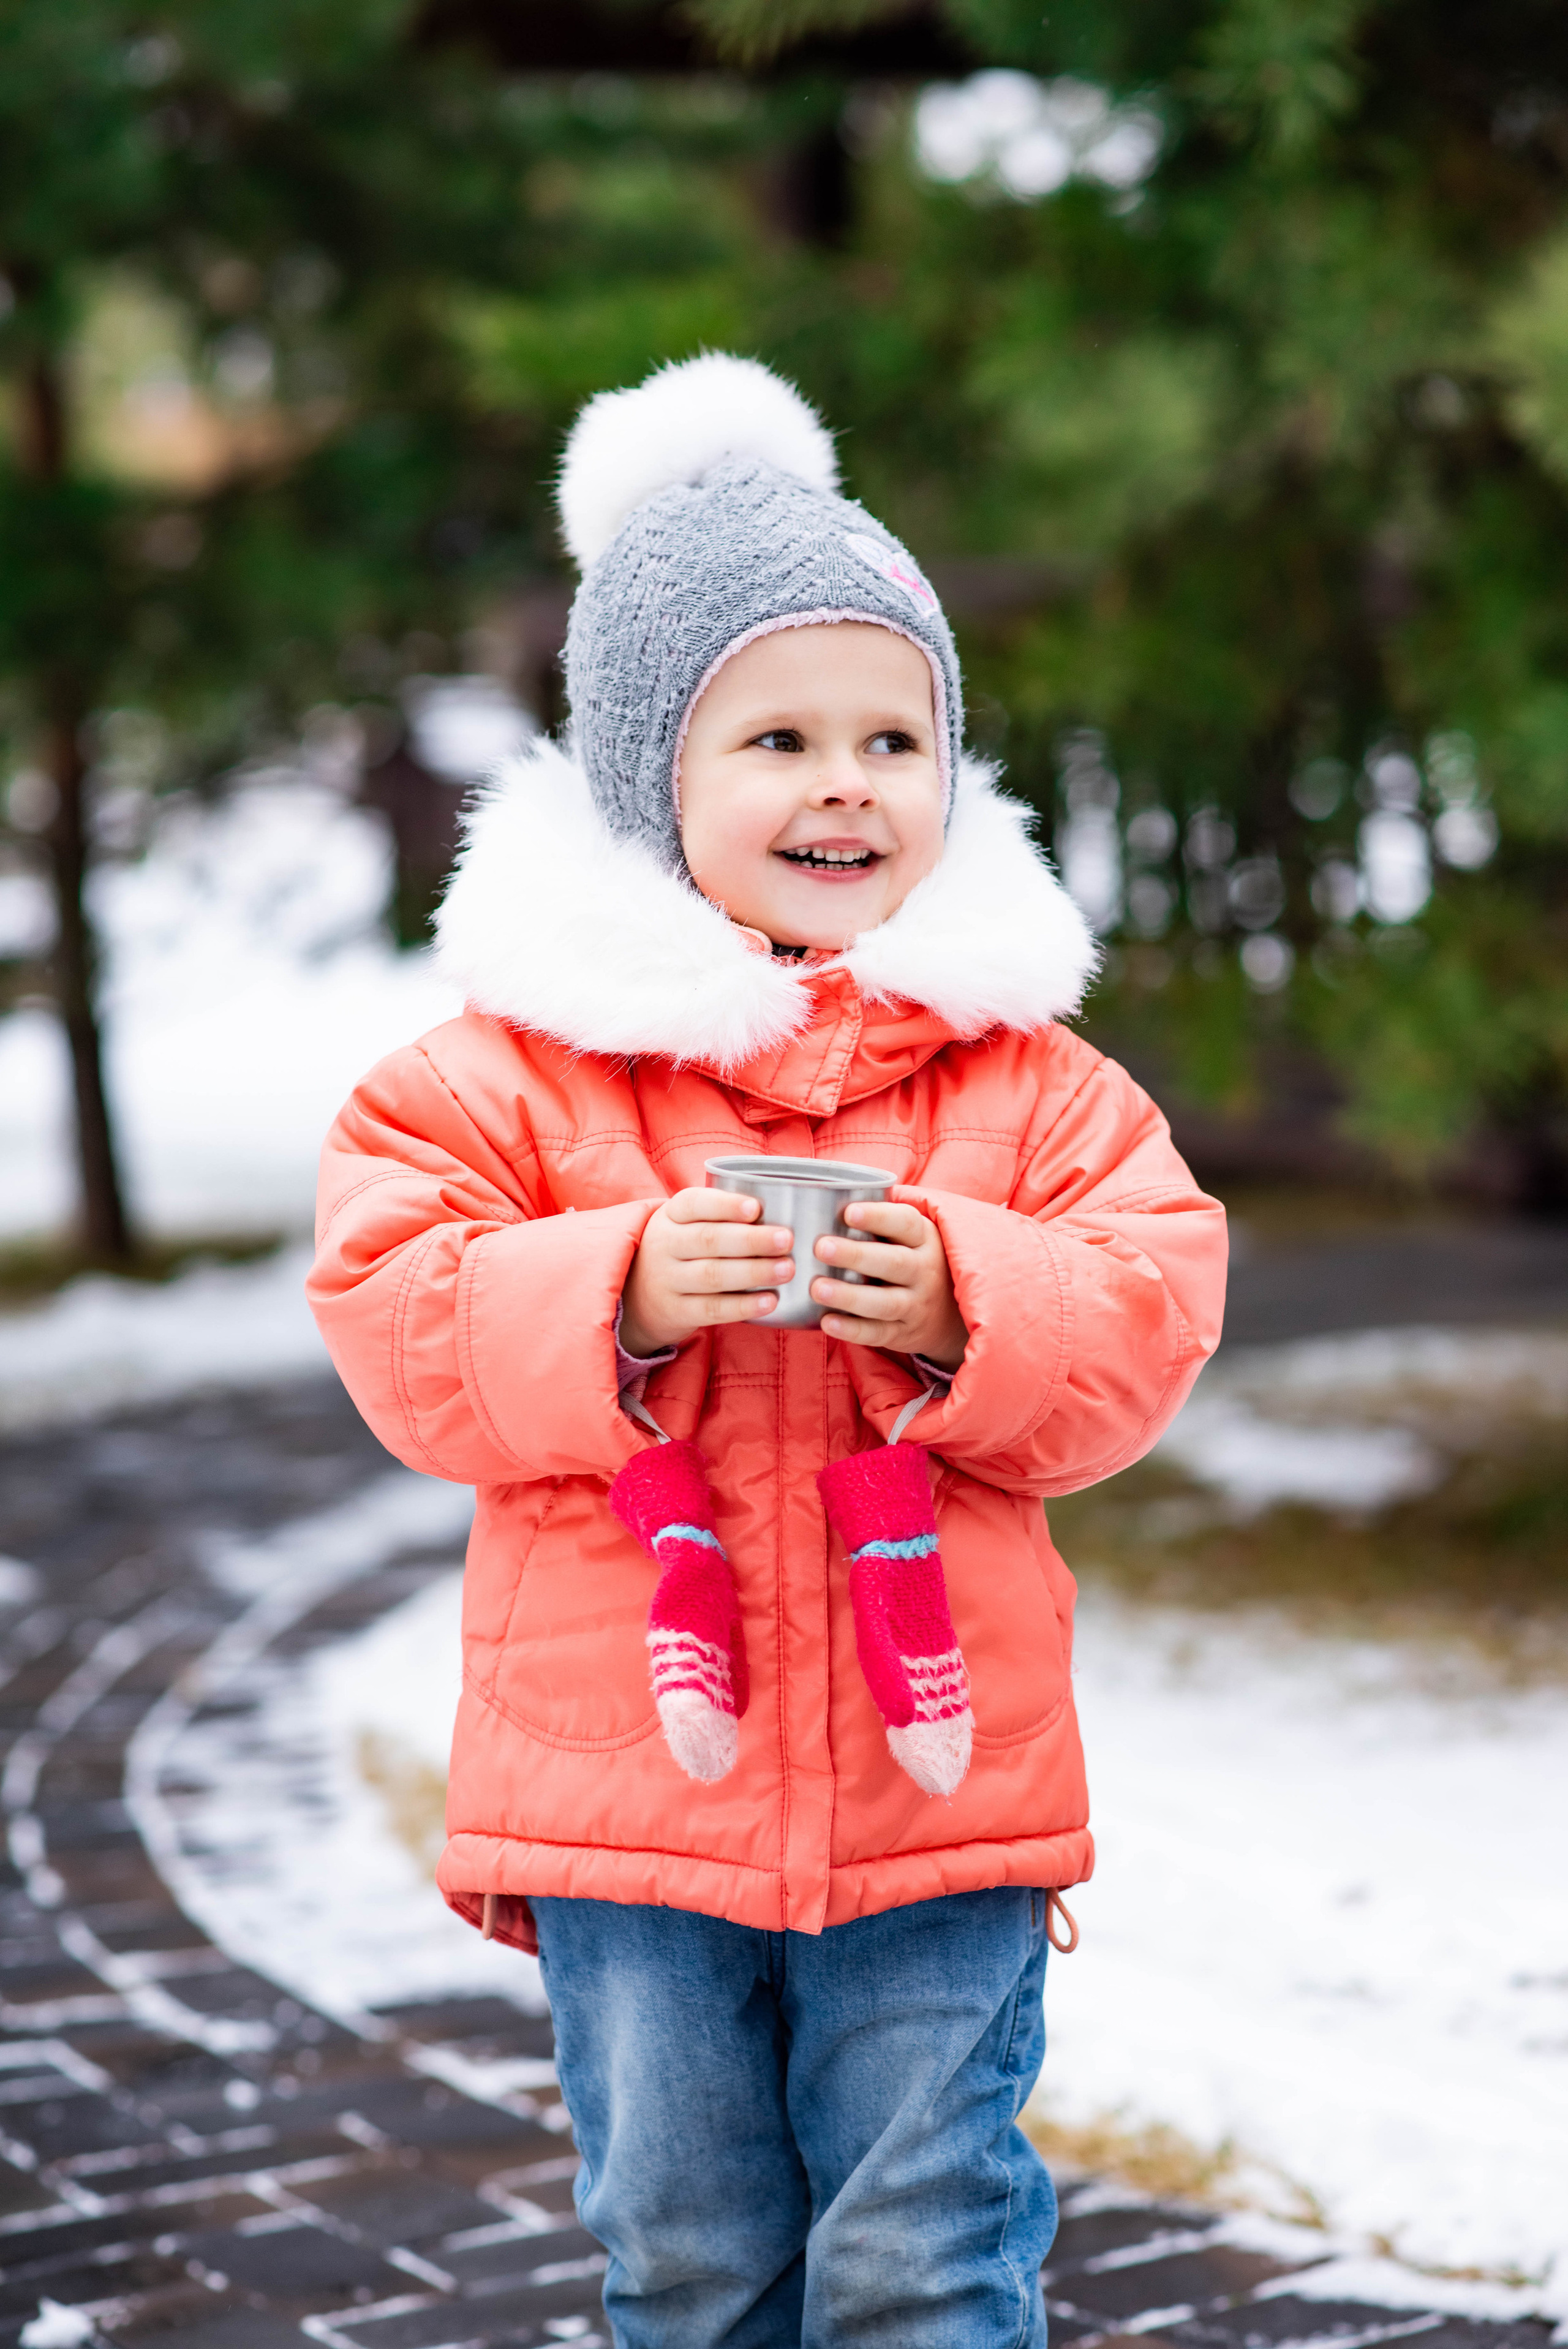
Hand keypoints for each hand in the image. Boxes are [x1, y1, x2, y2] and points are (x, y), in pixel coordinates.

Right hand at [620, 1188, 794, 1355]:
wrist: (636, 1294)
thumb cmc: (681, 1249)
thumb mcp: (686, 1224)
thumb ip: (721, 1216)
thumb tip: (781, 1211)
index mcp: (671, 1215)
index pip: (694, 1204)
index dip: (725, 1205)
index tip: (755, 1207)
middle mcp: (665, 1245)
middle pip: (708, 1240)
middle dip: (751, 1239)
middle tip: (786, 1239)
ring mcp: (667, 1280)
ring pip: (712, 1275)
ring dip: (753, 1272)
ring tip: (786, 1269)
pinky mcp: (676, 1311)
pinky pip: (712, 1309)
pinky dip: (743, 1306)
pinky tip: (770, 1301)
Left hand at [811, 1197, 966, 1369]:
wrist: (951, 1313)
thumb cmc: (914, 1259)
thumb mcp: (912, 1236)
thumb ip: (883, 1219)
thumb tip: (828, 1193)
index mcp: (925, 1239)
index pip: (905, 1223)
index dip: (878, 1217)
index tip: (848, 1212)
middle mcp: (925, 1271)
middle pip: (893, 1263)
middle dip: (856, 1255)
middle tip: (821, 1247)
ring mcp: (916, 1305)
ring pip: (884, 1302)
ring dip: (849, 1296)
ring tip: (817, 1288)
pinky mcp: (904, 1333)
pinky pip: (877, 1334)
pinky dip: (851, 1330)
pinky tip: (825, 1321)